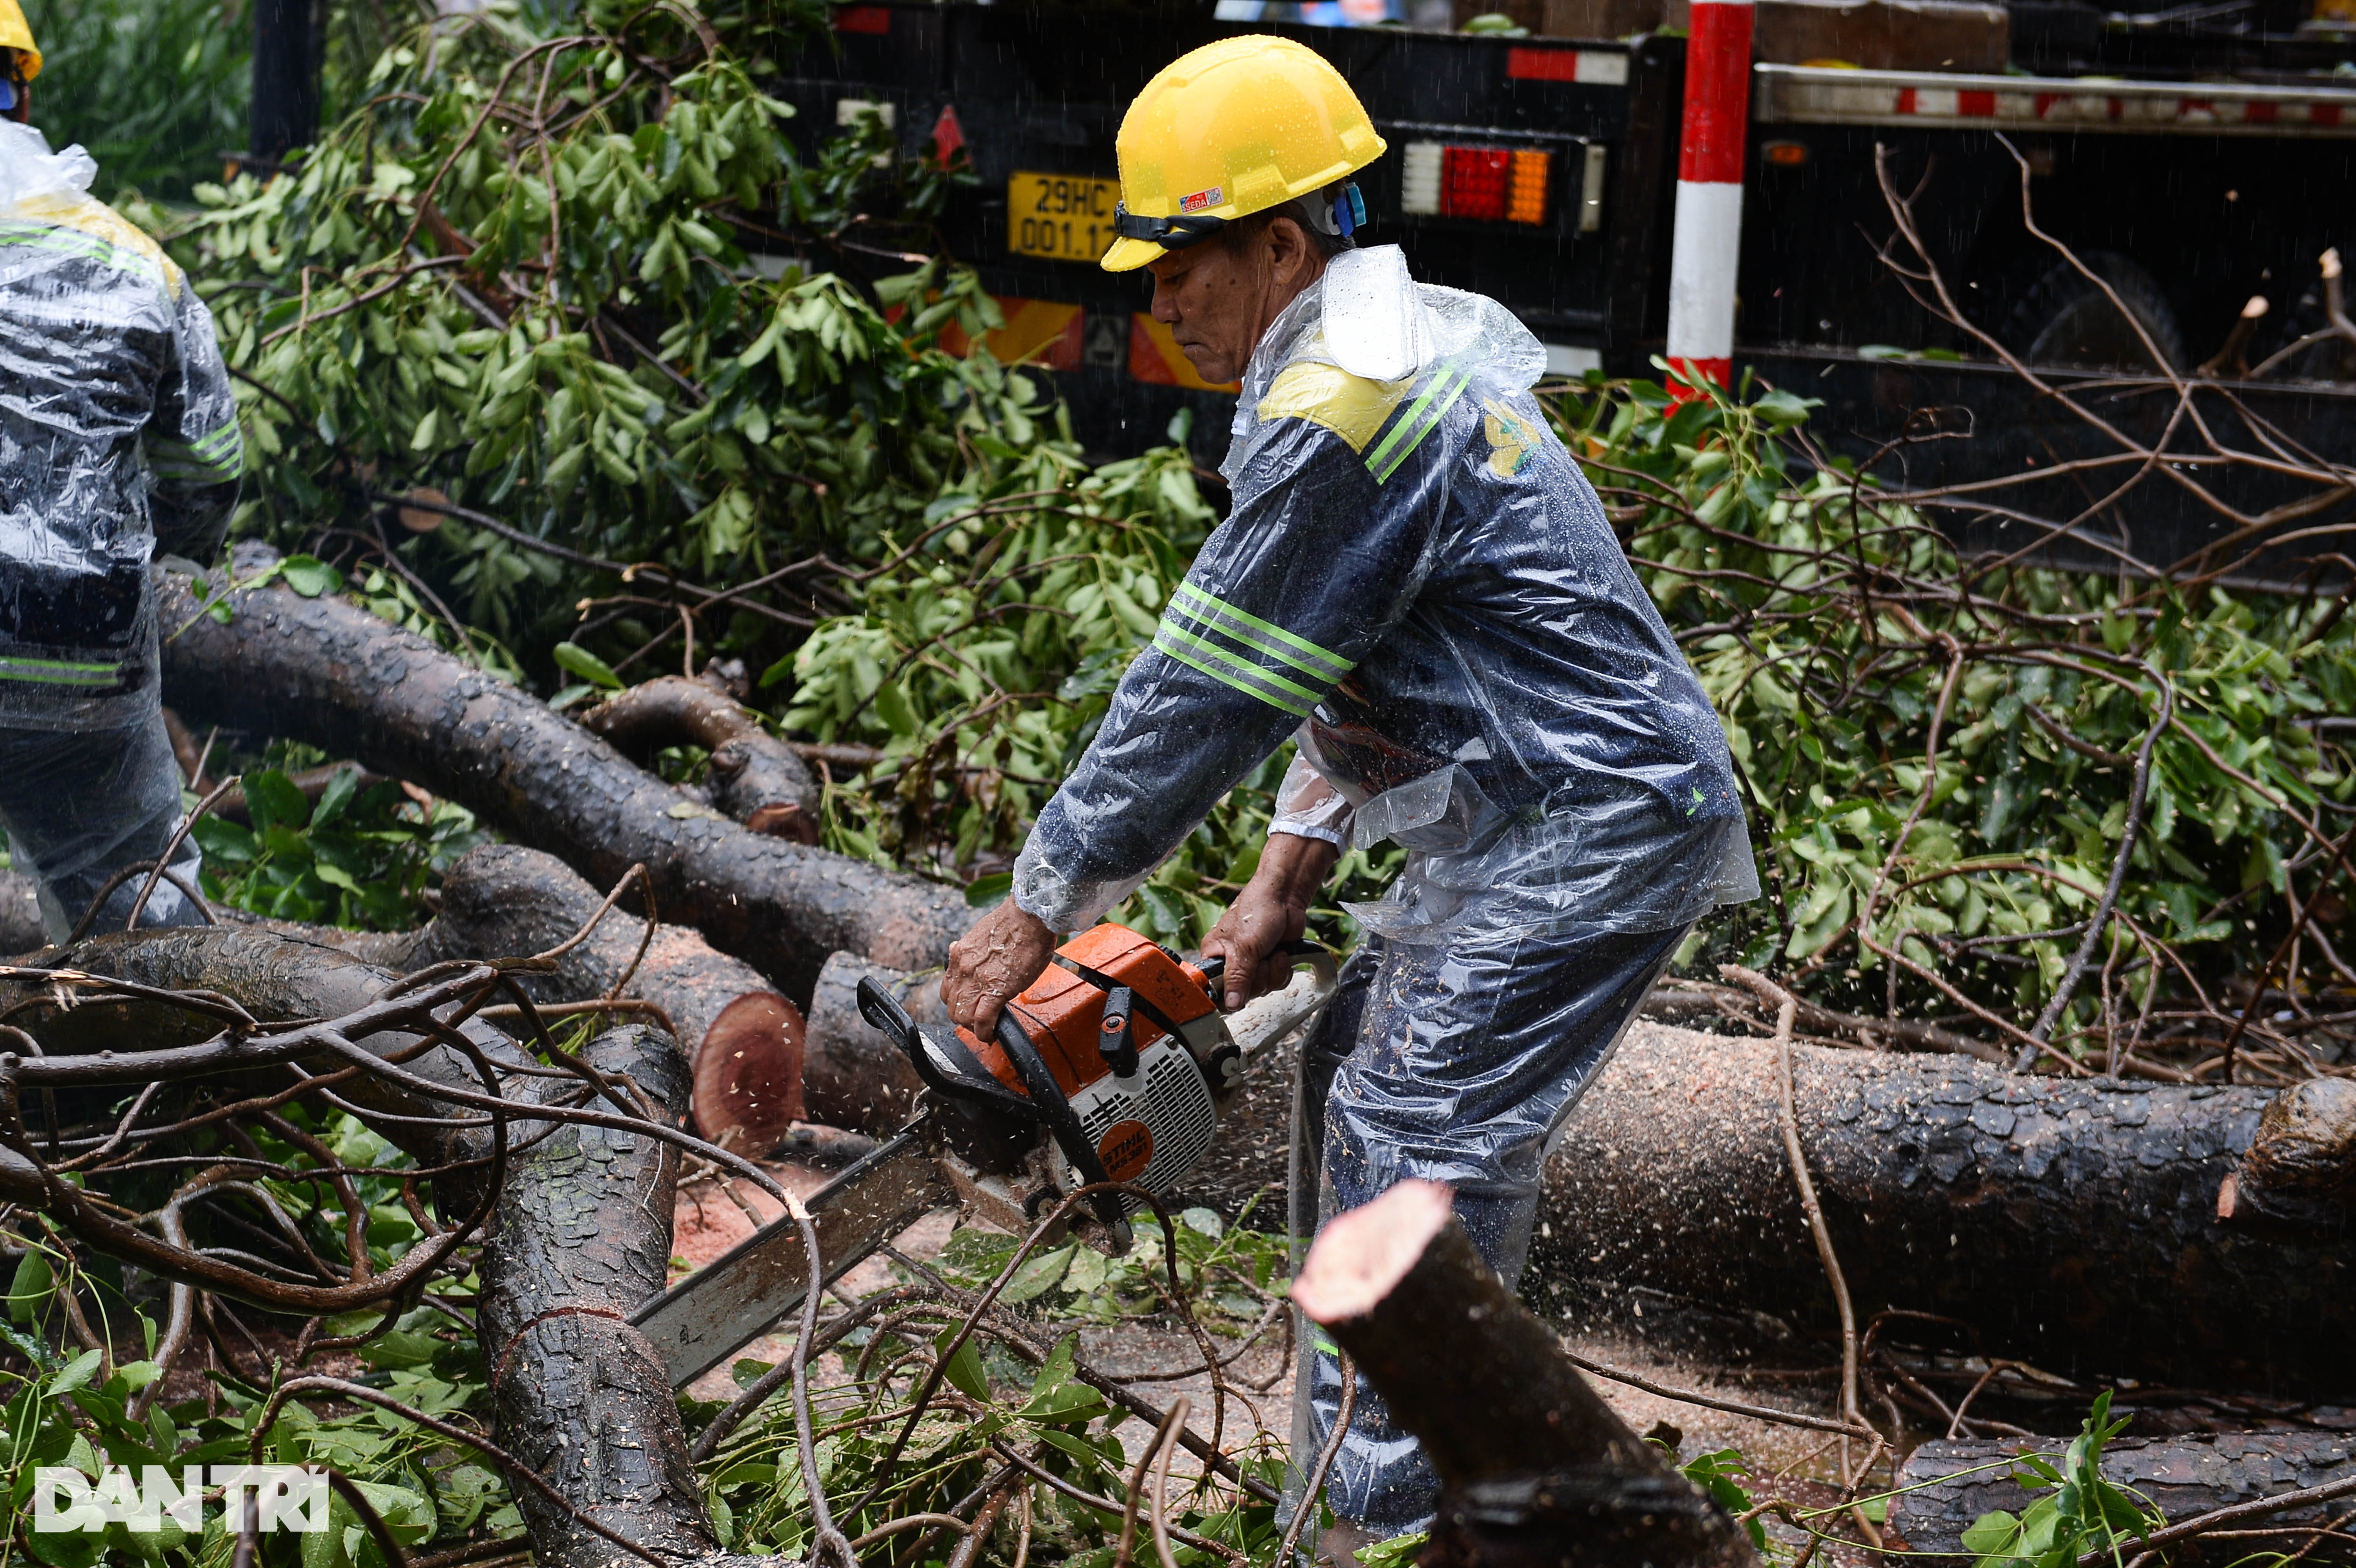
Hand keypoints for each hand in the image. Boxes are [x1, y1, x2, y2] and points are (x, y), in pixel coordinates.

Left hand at [943, 897, 1058, 1036]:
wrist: (1029, 915)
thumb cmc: (1016, 921)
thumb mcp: (983, 935)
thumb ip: (974, 950)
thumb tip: (974, 956)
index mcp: (960, 954)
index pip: (947, 989)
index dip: (958, 1003)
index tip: (969, 1006)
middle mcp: (962, 968)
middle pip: (952, 1007)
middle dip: (964, 1018)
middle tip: (979, 1020)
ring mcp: (977, 979)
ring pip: (963, 1016)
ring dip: (974, 1026)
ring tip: (987, 1027)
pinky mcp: (995, 990)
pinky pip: (982, 1020)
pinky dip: (984, 1033)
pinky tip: (991, 1035)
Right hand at [1201, 834, 1338, 1011]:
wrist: (1285, 897)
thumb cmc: (1257, 911)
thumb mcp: (1243, 948)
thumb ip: (1237, 978)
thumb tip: (1231, 1005)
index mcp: (1214, 955)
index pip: (1213, 989)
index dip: (1226, 997)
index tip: (1238, 996)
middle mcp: (1231, 962)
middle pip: (1242, 993)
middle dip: (1258, 979)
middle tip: (1260, 960)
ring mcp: (1252, 964)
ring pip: (1262, 989)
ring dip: (1273, 972)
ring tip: (1273, 952)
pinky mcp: (1271, 963)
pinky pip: (1276, 982)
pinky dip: (1283, 970)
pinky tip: (1282, 954)